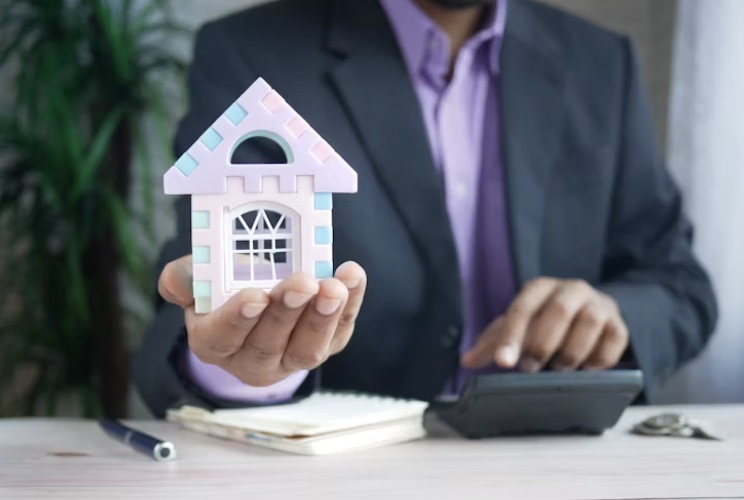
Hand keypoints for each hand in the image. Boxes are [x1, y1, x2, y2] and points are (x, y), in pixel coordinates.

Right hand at [158, 255, 366, 386]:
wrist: (259, 295)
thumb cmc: (225, 287)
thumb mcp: (199, 280)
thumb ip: (185, 278)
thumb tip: (177, 279)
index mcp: (214, 342)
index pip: (223, 337)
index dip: (239, 318)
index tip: (256, 296)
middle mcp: (252, 360)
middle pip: (268, 344)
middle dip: (287, 313)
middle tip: (303, 283)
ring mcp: (292, 358)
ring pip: (307, 349)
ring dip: (323, 317)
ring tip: (333, 287)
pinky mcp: (325, 346)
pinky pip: (339, 332)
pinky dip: (350, 306)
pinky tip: (352, 277)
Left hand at [462, 278, 628, 371]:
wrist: (589, 311)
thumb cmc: (545, 321)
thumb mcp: (518, 327)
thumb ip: (493, 343)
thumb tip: (466, 361)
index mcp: (540, 288)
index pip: (522, 309)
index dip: (511, 337)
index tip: (504, 363)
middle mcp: (571, 290)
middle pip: (558, 311)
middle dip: (542, 343)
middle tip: (530, 369)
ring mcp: (598, 305)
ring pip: (589, 322)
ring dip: (572, 351)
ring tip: (560, 369)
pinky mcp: (618, 323)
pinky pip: (615, 338)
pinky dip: (601, 358)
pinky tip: (587, 369)